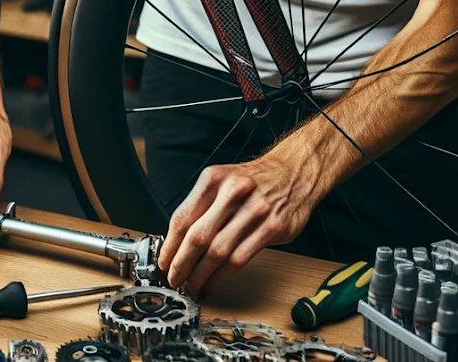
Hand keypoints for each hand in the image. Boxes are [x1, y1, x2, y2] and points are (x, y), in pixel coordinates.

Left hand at [158, 148, 315, 292]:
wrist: (294, 172)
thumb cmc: (254, 182)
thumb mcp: (223, 182)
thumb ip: (202, 208)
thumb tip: (177, 243)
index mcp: (214, 180)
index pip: (183, 217)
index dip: (169, 246)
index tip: (163, 262)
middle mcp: (233, 192)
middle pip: (197, 237)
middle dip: (181, 264)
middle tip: (174, 279)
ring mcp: (255, 210)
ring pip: (218, 252)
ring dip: (200, 275)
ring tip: (192, 285)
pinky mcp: (272, 227)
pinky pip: (240, 258)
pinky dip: (222, 276)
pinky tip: (213, 283)